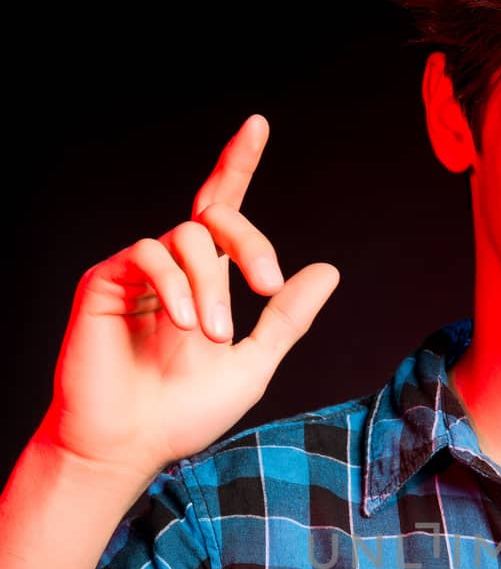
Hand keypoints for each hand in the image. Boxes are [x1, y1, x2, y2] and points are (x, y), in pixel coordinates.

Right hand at [38, 115, 339, 483]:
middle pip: (216, 216)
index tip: (258, 124)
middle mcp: (172, 267)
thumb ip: (286, 319)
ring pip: (187, 237)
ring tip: (212, 336)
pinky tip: (182, 321)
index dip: (238, 163)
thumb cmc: (184, 413)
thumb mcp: (252, 364)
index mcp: (207, 280)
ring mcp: (137, 271)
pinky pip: (148, 253)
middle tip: (266, 285)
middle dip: (250, 242)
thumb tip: (328, 271)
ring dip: (212, 285)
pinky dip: (174, 284)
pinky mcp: (104, 280)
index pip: (223, 210)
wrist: (131, 445)